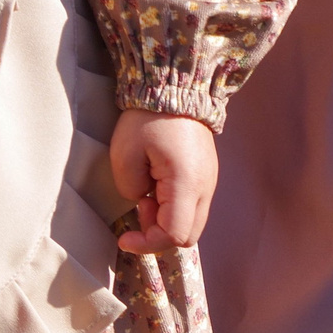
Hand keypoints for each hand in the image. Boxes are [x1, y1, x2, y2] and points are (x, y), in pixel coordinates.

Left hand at [111, 109, 218, 254]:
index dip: (146, 244)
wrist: (176, 88)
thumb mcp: (125, 154)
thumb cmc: (148, 118)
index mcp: (186, 183)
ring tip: (146, 194)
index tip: (123, 238)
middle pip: (188, 236)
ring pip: (192, 223)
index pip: (173, 234)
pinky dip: (173, 208)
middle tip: (138, 208)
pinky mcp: (206, 175)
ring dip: (166, 220)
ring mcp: (209, 181)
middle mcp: (205, 187)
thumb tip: (141, 199)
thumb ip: (129, 188)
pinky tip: (157, 185)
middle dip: (158, 234)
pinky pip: (192, 206)